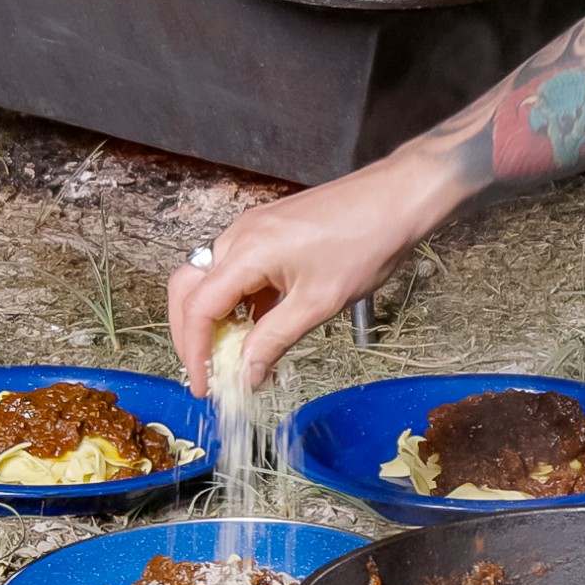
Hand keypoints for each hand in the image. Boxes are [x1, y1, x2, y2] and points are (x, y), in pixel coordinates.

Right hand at [169, 148, 477, 396]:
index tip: (206, 385)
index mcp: (247, 252)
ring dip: (214, 320)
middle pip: (189, 290)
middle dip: (191, 335)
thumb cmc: (365, 243)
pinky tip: (256, 329)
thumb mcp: (318, 304)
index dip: (194, 351)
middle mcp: (239, 236)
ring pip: (210, 281)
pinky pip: (236, 271)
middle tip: (206, 372)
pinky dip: (238, 303)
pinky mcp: (266, 232)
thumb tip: (247, 375)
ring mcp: (251, 230)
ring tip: (232, 357)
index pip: (198, 308)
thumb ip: (274, 340)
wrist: (395, 199)